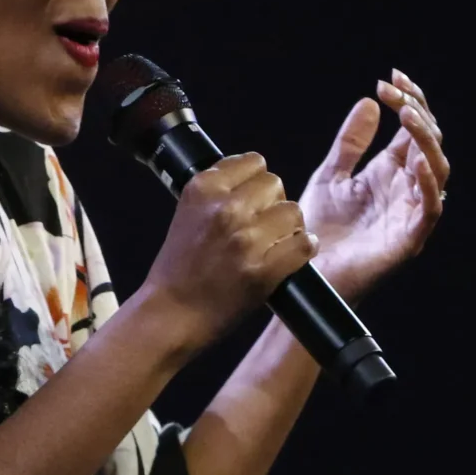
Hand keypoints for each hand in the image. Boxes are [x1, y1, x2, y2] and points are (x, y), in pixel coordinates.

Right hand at [135, 152, 313, 352]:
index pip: (253, 162)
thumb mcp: (187, 213)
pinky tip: (290, 256)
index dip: (257, 181)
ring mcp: (246, 240)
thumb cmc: (178, 267)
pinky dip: (303, 250)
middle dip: (273, 203)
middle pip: (276, 184)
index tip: (253, 199)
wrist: (171, 313)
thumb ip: (217, 193)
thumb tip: (253, 179)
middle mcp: (225, 209)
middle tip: (264, 224)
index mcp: (203, 189)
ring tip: (276, 242)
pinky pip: (304, 245)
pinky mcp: (263, 270)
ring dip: (290, 227)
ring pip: (293, 212)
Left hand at [302, 68, 448, 301]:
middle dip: (416, 113)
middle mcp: (405, 190)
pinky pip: (429, 210)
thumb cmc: (318, 229)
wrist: (302, 271)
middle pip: (428, 144)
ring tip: (407, 116)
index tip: (390, 78)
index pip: (412, 131)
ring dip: (425, 141)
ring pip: (438, 172)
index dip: (409, 102)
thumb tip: (370, 101)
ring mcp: (409, 214)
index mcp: (389, 173)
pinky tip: (415, 162)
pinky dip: (428, 185)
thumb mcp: (331, 175)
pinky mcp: (407, 239)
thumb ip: (351, 142)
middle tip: (395, 91)